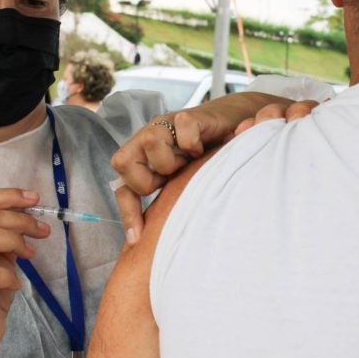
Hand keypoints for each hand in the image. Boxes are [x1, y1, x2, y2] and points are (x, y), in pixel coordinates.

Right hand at [0, 189, 48, 357]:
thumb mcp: (2, 260)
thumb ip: (8, 238)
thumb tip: (30, 216)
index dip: (8, 196)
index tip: (35, 200)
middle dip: (19, 220)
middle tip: (42, 231)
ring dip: (14, 241)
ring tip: (29, 255)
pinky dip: (9, 275)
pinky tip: (15, 284)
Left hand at [112, 95, 320, 243]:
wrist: (236, 123)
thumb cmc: (210, 157)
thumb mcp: (186, 183)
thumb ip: (170, 202)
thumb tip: (152, 242)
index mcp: (146, 162)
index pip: (123, 187)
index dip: (127, 213)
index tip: (137, 238)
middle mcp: (149, 142)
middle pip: (122, 161)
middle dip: (148, 179)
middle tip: (172, 180)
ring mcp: (167, 126)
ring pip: (150, 141)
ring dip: (170, 159)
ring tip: (189, 163)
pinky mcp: (189, 115)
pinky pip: (181, 126)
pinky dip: (191, 141)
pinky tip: (202, 149)